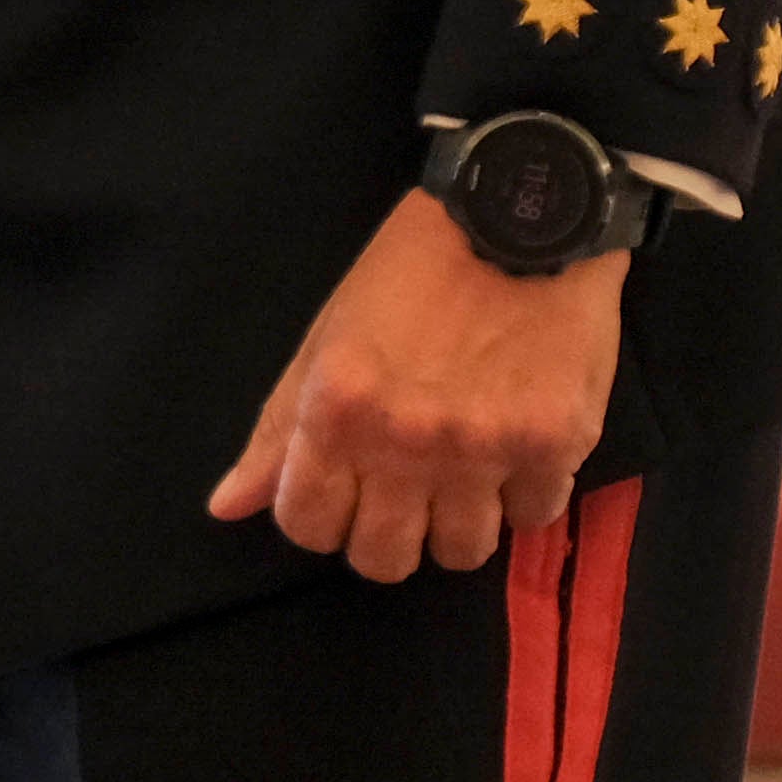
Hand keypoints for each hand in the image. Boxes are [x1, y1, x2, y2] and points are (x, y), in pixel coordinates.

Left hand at [205, 186, 626, 578]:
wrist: (515, 221)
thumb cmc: (408, 276)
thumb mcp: (325, 341)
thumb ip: (279, 431)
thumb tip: (227, 507)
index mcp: (336, 411)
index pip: (308, 526)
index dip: (322, 520)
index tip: (344, 497)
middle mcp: (405, 440)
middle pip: (384, 560)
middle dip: (387, 538)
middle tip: (405, 498)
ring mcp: (483, 448)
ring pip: (463, 553)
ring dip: (458, 525)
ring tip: (463, 478)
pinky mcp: (553, 444)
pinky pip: (532, 518)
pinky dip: (522, 498)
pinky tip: (515, 453)